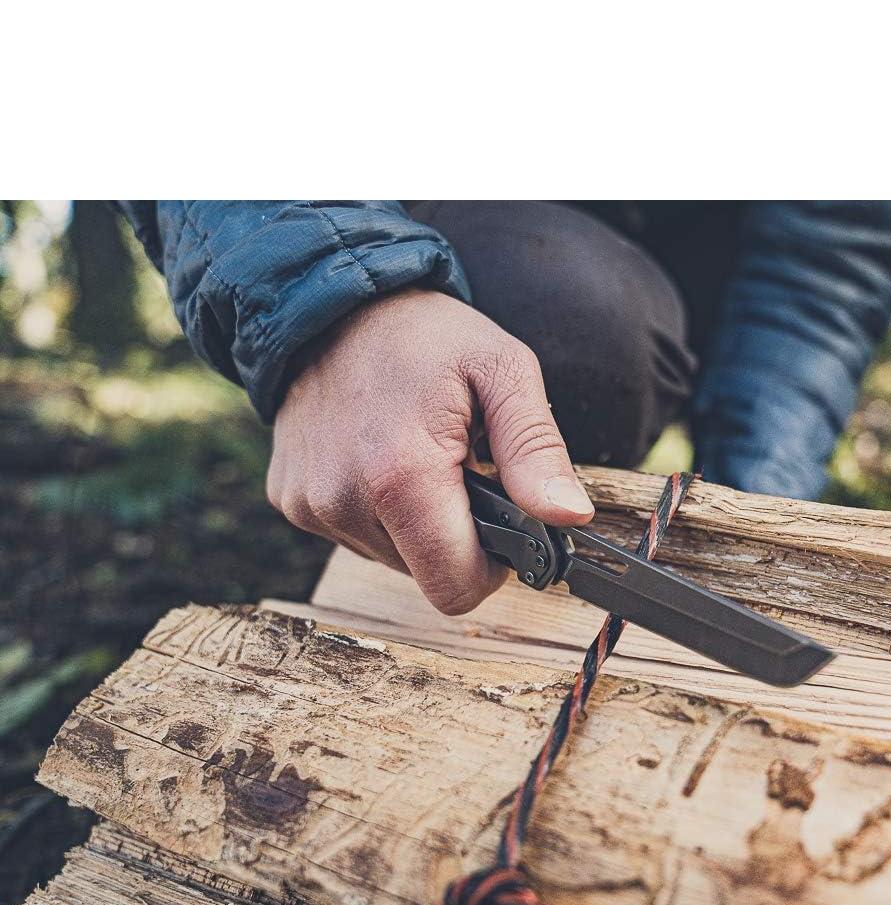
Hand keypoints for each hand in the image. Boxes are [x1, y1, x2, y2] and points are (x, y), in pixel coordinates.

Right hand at [267, 290, 593, 613]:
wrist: (330, 299)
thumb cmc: (426, 334)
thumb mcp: (503, 372)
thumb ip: (537, 450)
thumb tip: (570, 515)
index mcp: (400, 476)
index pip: (456, 588)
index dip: (490, 568)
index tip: (499, 522)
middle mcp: (344, 501)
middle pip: (426, 576)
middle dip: (454, 539)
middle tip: (460, 472)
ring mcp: (310, 505)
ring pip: (391, 560)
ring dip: (415, 525)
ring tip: (417, 457)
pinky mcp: (290, 501)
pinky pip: (354, 537)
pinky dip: (377, 512)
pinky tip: (378, 457)